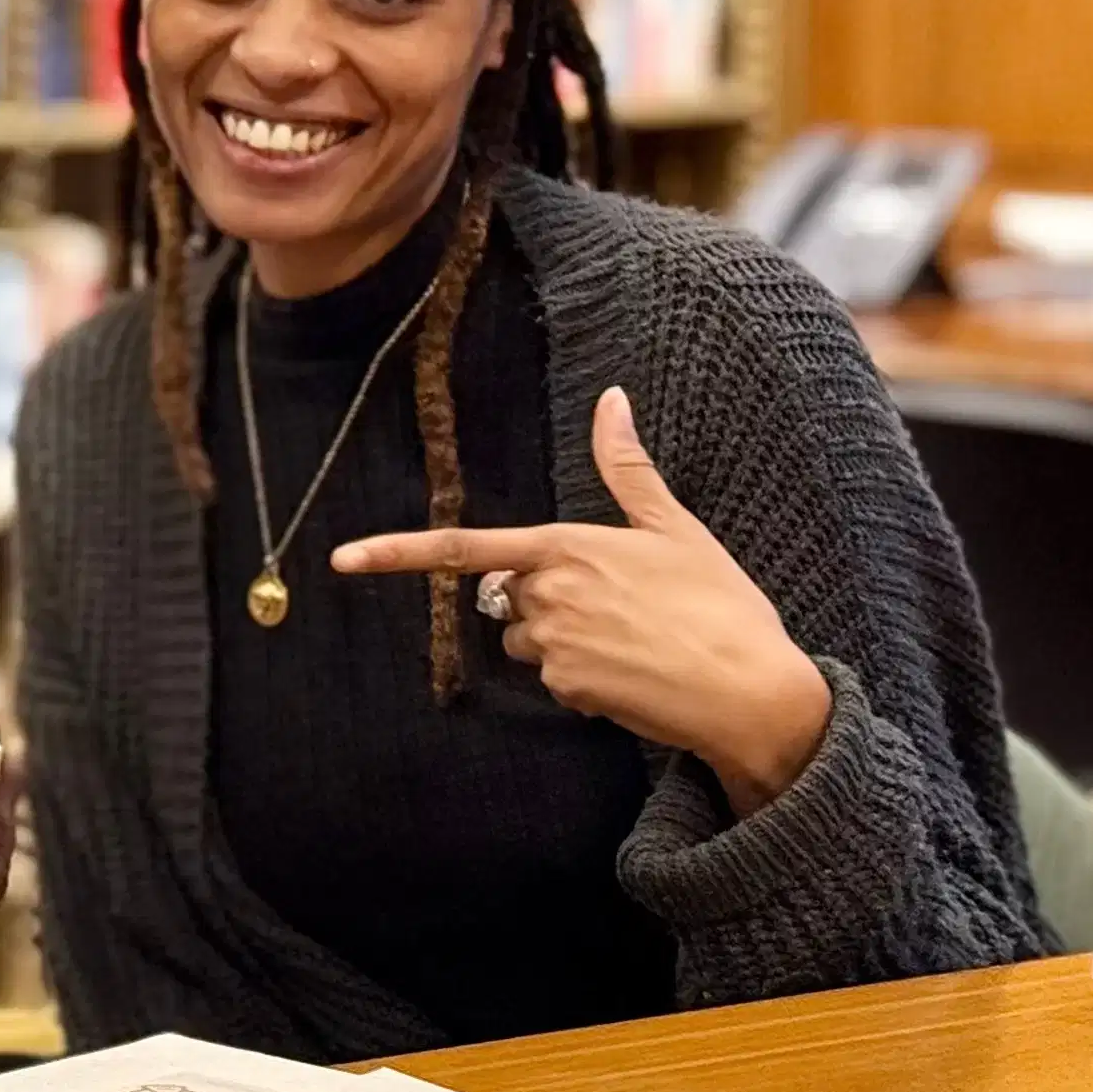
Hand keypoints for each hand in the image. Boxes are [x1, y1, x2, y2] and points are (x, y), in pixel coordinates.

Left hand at [329, 387, 834, 812]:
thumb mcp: (675, 529)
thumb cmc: (722, 606)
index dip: (396, 553)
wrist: (752, 692)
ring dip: (563, 644)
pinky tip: (635, 676)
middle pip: (509, 597)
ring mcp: (553, 645)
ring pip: (527, 641)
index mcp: (565, 547)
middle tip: (621, 608)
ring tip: (633, 642)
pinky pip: (556, 681)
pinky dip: (586, 680)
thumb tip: (612, 399)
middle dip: (546, 603)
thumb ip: (628, 468)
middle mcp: (547, 594)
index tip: (340, 559)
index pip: (462, 548)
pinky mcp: (567, 689)